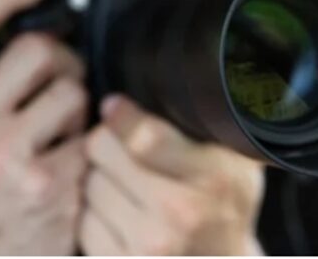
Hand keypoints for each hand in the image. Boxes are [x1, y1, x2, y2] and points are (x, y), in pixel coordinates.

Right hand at [0, 0, 89, 254]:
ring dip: (79, 108)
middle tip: (62, 82)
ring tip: (63, 134)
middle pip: (35, 49)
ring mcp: (4, 158)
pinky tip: (75, 164)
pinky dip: (93, 144)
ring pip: (72, 90)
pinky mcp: (48, 183)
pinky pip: (93, 133)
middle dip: (61, 61)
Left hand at [80, 96, 265, 255]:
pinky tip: (121, 216)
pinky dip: (95, 215)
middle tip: (123, 150)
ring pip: (89, 184)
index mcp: (212, 178)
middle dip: (107, 144)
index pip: (144, 135)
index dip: (121, 114)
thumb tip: (158, 77)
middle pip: (103, 152)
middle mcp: (180, 213)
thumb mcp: (234, 161)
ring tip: (127, 185)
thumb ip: (204, 122)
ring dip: (99, 179)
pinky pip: (83, 222)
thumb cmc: (224, 208)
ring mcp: (148, 246)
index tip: (114, 105)